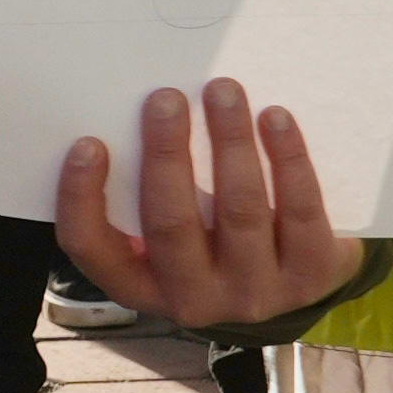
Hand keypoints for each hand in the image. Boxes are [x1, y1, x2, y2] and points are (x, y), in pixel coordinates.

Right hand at [54, 82, 362, 328]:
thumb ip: (145, 197)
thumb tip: (133, 120)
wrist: (299, 282)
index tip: (88, 143)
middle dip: (166, 154)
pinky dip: (287, 158)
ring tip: (223, 91)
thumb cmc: (216, 243)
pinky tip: (275, 118)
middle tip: (166, 99)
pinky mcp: (310, 276)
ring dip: (230, 142)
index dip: (82, 199)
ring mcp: (254, 293)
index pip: (93, 250)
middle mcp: (193, 301)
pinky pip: (299, 209)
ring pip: (239, 209)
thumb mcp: (170, 240)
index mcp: (142, 287)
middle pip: (170, 224)